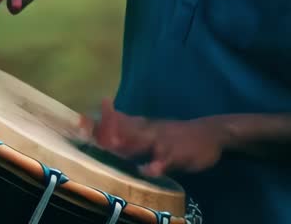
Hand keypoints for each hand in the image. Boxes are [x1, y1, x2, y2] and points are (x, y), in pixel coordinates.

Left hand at [81, 98, 228, 177]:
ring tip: (112, 145)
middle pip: (123, 129)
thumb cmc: (177, 135)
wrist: (211, 133)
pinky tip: (148, 170)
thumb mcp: (152, 129)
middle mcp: (148, 130)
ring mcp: (162, 141)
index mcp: (141, 126)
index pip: (117, 121)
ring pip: (142, 141)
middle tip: (85, 129)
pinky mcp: (176, 154)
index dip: (98, 121)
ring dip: (126, 143)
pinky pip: (165, 160)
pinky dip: (156, 164)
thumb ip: (131, 130)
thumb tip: (107, 132)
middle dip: (104, 130)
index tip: (79, 120)